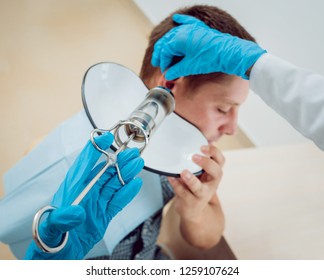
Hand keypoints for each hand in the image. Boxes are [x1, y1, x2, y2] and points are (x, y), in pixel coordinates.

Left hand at [25, 132, 143, 259]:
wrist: (58, 256)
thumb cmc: (50, 239)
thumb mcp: (51, 229)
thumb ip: (61, 219)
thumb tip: (75, 212)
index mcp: (72, 189)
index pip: (84, 164)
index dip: (96, 149)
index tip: (106, 138)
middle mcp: (86, 192)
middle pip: (105, 171)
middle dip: (119, 160)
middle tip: (132, 152)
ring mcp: (96, 203)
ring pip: (114, 184)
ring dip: (126, 174)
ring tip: (137, 164)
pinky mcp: (104, 215)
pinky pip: (117, 201)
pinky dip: (127, 193)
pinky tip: (134, 184)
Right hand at [152, 14, 265, 79]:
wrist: (228, 54)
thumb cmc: (209, 59)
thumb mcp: (189, 67)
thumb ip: (176, 70)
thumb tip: (168, 74)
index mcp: (178, 39)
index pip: (165, 51)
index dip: (163, 62)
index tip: (164, 71)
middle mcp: (183, 30)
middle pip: (167, 42)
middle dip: (162, 53)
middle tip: (159, 64)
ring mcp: (192, 28)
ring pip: (174, 34)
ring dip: (169, 44)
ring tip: (166, 54)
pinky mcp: (200, 28)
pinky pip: (187, 22)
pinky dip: (181, 21)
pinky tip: (176, 18)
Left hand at [168, 142, 224, 221]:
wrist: (193, 210)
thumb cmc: (196, 186)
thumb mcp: (201, 173)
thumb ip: (198, 159)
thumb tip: (190, 138)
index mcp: (214, 173)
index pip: (221, 160)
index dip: (214, 152)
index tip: (203, 146)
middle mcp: (211, 184)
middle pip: (217, 173)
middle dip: (207, 163)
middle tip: (194, 156)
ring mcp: (202, 195)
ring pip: (199, 188)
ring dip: (191, 179)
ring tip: (183, 172)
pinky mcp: (191, 202)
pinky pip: (183, 193)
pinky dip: (176, 184)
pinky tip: (170, 177)